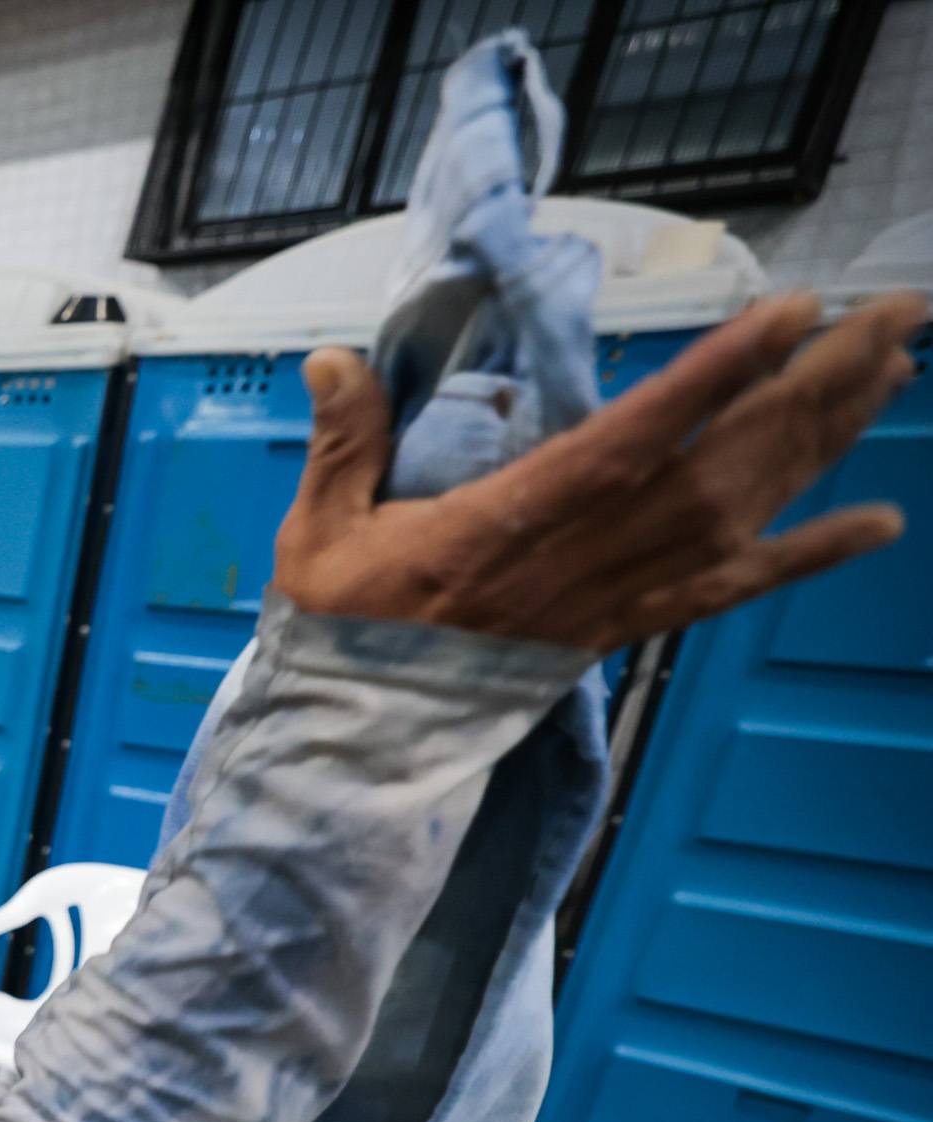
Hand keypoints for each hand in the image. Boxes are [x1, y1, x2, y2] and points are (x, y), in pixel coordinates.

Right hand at [274, 290, 922, 653]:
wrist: (362, 735)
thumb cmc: (345, 626)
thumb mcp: (317, 533)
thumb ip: (342, 444)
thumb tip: (333, 360)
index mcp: (506, 529)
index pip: (630, 443)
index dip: (712, 380)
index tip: (785, 316)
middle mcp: (580, 562)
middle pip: (716, 467)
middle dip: (808, 388)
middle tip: (888, 314)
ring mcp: (614, 597)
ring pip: (736, 513)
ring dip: (820, 440)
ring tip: (888, 366)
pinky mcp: (626, 626)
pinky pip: (731, 591)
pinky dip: (808, 557)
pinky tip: (878, 524)